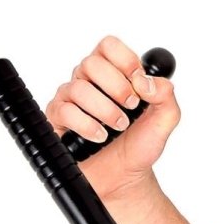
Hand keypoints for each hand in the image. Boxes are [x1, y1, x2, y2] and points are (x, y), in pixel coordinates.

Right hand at [45, 34, 180, 200]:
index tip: (138, 82)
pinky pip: (64, 111)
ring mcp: (70, 99)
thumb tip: (145, 82)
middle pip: (91, 63)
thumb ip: (165, 94)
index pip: (109, 46)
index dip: (125, 60)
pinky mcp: (57, 119)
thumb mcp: (165, 119)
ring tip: (119, 127)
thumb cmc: (141, 144)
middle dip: (117, 87)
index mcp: (113, 73)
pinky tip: (100, 136)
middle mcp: (89, 81)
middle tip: (131, 107)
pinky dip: (87, 125)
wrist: (126, 177)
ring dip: (105, 110)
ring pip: (78, 88)